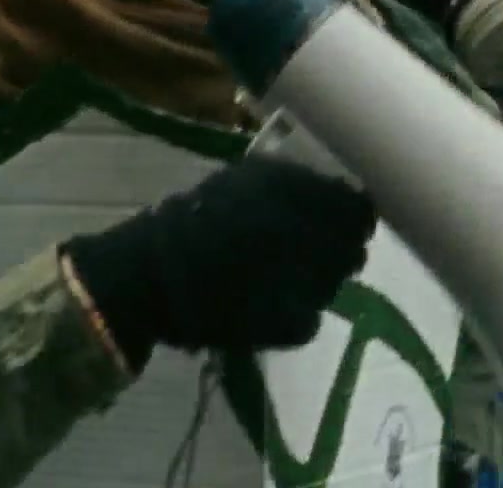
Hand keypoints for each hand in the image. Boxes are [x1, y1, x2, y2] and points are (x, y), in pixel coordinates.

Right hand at [62, 157, 375, 365]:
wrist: (146, 274)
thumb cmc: (188, 218)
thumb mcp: (240, 179)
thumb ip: (290, 181)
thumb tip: (334, 188)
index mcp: (293, 192)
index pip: (356, 206)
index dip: (352, 214)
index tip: (343, 218)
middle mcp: (307, 233)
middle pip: (352, 249)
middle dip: (337, 250)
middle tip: (312, 252)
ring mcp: (302, 283)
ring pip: (334, 283)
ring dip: (318, 280)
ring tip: (282, 278)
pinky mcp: (290, 324)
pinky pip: (310, 318)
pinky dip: (296, 313)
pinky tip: (269, 305)